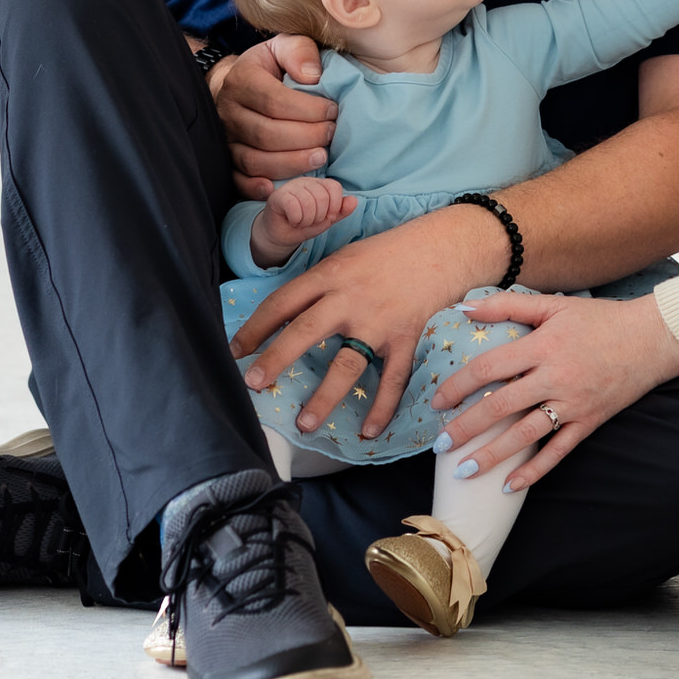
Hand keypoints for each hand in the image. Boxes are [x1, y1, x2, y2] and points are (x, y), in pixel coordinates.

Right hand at [210, 35, 335, 198]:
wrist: (243, 83)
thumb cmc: (273, 66)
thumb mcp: (286, 46)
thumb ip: (300, 51)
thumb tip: (312, 76)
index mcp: (242, 80)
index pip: (274, 101)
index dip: (308, 110)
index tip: (333, 111)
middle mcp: (229, 111)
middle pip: (266, 134)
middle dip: (305, 138)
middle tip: (331, 135)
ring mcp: (227, 138)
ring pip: (254, 160)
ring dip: (291, 163)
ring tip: (320, 158)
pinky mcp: (228, 159)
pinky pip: (237, 179)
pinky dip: (254, 187)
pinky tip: (276, 188)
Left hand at [229, 203, 500, 438]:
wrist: (442, 247)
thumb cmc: (389, 252)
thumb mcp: (346, 256)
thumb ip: (318, 283)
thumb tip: (284, 313)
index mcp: (330, 275)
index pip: (283, 302)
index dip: (256, 327)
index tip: (236, 351)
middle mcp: (351, 299)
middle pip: (305, 331)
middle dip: (276, 360)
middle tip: (253, 383)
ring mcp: (379, 322)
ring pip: (347, 364)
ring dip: (324, 397)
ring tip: (305, 424)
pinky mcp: (406, 338)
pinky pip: (392, 378)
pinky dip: (382, 407)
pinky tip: (368, 430)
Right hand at [250, 177, 356, 262]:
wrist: (282, 235)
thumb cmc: (305, 225)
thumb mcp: (327, 219)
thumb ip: (341, 211)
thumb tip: (354, 201)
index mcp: (319, 183)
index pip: (334, 187)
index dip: (334, 206)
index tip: (326, 217)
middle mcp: (305, 181)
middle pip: (323, 197)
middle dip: (319, 216)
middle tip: (310, 221)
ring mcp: (290, 187)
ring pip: (309, 203)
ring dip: (307, 220)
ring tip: (301, 222)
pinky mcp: (278, 196)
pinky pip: (294, 207)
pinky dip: (297, 220)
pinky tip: (292, 221)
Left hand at [427, 292, 678, 489]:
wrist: (653, 338)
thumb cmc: (600, 318)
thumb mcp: (554, 305)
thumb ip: (507, 305)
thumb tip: (464, 306)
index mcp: (543, 346)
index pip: (489, 368)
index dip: (459, 386)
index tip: (437, 401)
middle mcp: (555, 377)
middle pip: (500, 407)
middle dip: (465, 429)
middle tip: (439, 445)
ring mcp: (573, 404)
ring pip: (524, 436)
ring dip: (491, 456)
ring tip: (463, 471)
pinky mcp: (589, 422)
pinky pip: (557, 452)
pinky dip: (534, 471)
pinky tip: (509, 486)